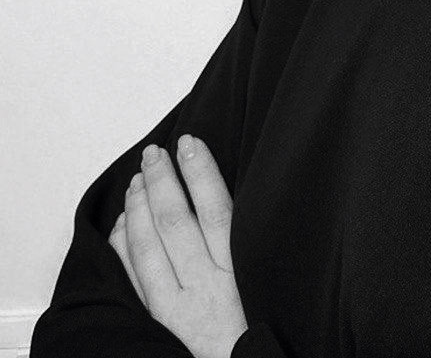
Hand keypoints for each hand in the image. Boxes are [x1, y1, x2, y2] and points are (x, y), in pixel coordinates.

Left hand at [108, 134, 247, 357]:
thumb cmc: (259, 330)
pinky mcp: (157, 323)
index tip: (190, 143)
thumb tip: (226, 197)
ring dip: (139, 207)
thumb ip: (246, 244)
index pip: (215, 208)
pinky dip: (123, 245)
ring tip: (138, 179)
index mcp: (238, 271)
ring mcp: (175, 307)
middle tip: (155, 153)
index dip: (200, 171)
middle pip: (176, 222)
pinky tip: (123, 223)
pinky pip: (132, 278)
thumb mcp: (265, 281)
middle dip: (163, 181)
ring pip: (148, 247)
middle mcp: (205, 286)